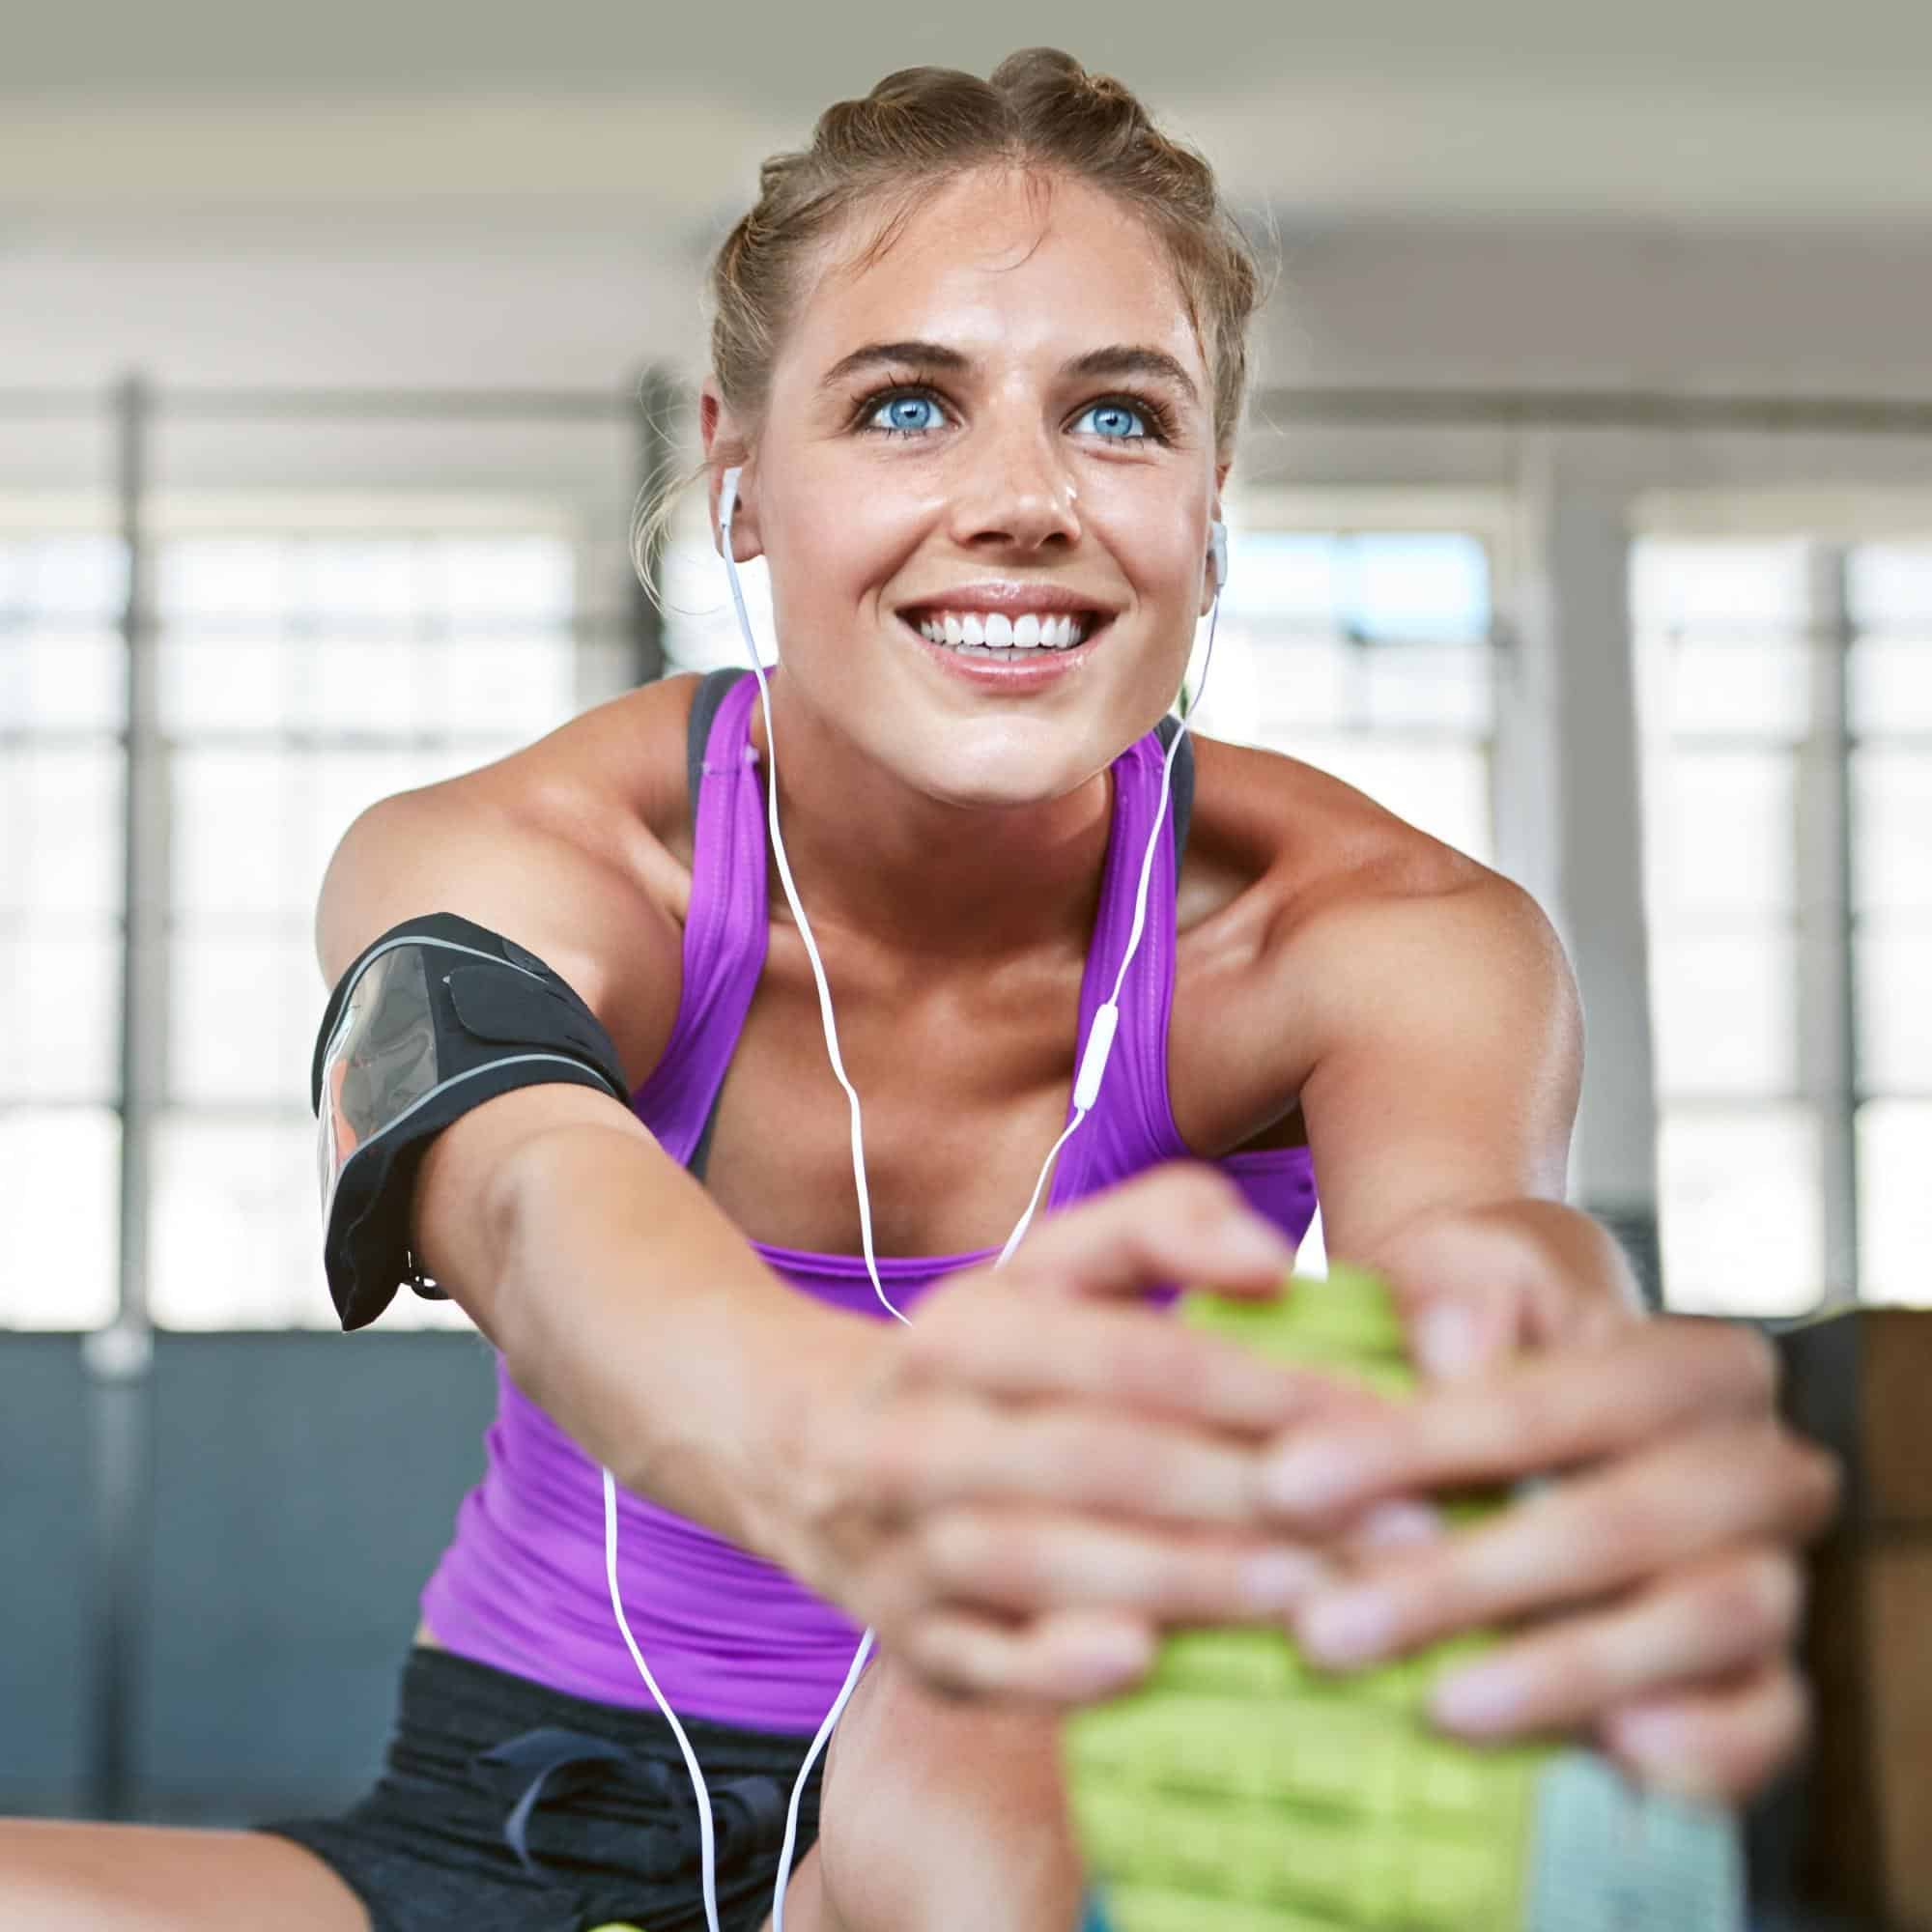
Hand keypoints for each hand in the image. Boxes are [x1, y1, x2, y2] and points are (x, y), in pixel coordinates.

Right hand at [770, 1165, 1373, 1703]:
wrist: (806, 1450)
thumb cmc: (981, 1355)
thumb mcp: (1049, 1263)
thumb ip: (1164, 1224)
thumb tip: (1275, 1264)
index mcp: (964, 1327)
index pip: (1129, 1354)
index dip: (1258, 1387)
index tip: (1378, 1419)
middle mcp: (920, 1431)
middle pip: (1098, 1459)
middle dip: (1251, 1492)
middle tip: (1392, 1526)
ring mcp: (903, 1545)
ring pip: (1046, 1562)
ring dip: (1187, 1580)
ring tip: (1318, 1594)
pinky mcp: (906, 1642)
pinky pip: (981, 1664)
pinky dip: (1058, 1668)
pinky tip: (1151, 1663)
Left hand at [1259, 1210, 1841, 1800]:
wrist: (1512, 1378)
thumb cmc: (1479, 1319)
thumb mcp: (1452, 1268)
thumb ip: (1452, 1292)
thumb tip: (1455, 1350)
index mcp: (1700, 1364)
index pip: (1564, 1403)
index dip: (1423, 1445)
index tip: (1290, 1483)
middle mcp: (1760, 1468)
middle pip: (1628, 1525)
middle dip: (1469, 1580)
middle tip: (1326, 1627)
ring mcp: (1772, 1576)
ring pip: (1698, 1623)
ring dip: (1558, 1672)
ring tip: (1433, 1703)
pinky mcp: (1762, 1684)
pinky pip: (1764, 1727)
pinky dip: (1702, 1748)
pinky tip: (1607, 1756)